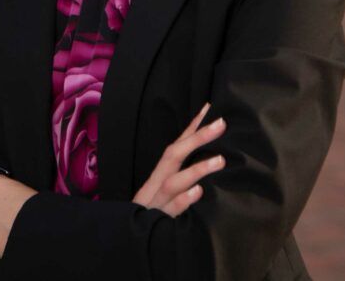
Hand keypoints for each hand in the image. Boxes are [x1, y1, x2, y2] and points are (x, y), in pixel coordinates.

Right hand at [132, 102, 225, 216]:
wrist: (123, 238)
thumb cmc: (150, 213)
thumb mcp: (165, 192)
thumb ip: (181, 177)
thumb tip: (208, 162)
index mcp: (161, 173)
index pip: (178, 145)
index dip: (193, 126)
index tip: (209, 107)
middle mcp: (158, 182)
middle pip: (175, 154)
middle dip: (198, 137)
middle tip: (221, 123)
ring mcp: (157, 200)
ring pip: (174, 181)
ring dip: (197, 169)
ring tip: (220, 160)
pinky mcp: (157, 221)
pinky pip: (171, 208)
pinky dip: (184, 199)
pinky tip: (198, 191)